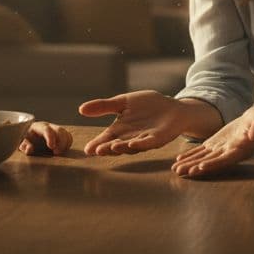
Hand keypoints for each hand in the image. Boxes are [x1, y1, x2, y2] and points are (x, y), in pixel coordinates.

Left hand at [21, 121, 72, 155]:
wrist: (29, 140)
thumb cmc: (25, 142)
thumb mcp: (21, 145)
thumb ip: (24, 146)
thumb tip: (30, 148)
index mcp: (37, 127)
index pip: (46, 129)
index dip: (50, 137)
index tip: (51, 147)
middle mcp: (48, 126)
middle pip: (59, 130)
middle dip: (60, 142)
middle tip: (56, 153)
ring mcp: (55, 129)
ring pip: (65, 133)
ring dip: (64, 144)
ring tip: (58, 153)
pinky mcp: (61, 134)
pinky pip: (68, 137)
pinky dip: (67, 144)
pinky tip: (62, 150)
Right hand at [78, 90, 193, 155]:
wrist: (172, 107)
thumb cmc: (147, 106)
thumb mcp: (123, 102)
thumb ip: (104, 106)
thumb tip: (81, 109)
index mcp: (120, 131)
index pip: (105, 139)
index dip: (97, 144)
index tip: (87, 149)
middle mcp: (130, 138)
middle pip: (116, 145)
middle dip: (107, 148)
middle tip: (97, 150)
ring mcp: (144, 140)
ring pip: (131, 146)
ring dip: (121, 147)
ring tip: (111, 147)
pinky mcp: (158, 138)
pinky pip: (149, 142)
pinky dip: (141, 144)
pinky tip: (133, 143)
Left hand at [171, 106, 253, 177]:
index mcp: (240, 150)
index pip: (225, 159)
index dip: (213, 164)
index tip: (201, 168)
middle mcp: (229, 153)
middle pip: (211, 162)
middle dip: (196, 167)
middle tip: (181, 172)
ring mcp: (221, 149)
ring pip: (203, 158)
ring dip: (189, 164)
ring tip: (176, 170)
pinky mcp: (216, 144)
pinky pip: (201, 151)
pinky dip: (191, 155)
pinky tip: (179, 160)